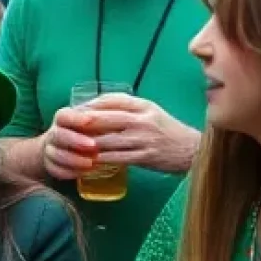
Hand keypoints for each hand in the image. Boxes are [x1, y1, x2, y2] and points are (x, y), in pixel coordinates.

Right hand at [42, 108, 101, 180]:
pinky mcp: (51, 166)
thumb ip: (100, 116)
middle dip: (75, 141)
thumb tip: (122, 114)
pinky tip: (85, 173)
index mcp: (63, 119)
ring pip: (56, 154)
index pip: (64, 116)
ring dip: (73, 160)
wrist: (63, 146)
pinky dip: (70, 172)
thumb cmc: (84, 130)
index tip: (90, 120)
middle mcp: (54, 133)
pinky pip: (56, 170)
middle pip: (58, 135)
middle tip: (94, 146)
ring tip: (91, 163)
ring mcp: (50, 150)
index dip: (75, 118)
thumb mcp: (90, 119)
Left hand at [81, 95, 200, 174]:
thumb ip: (128, 108)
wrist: (192, 150)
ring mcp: (144, 139)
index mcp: (144, 105)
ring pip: (108, 140)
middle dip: (84, 123)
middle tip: (68, 128)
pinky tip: (89, 160)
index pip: (112, 99)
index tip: (76, 110)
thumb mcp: (150, 112)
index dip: (91, 104)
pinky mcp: (145, 156)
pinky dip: (101, 159)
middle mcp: (143, 120)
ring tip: (73, 146)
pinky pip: (117, 157)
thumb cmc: (167, 130)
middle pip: (106, 118)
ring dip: (88, 144)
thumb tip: (97, 109)